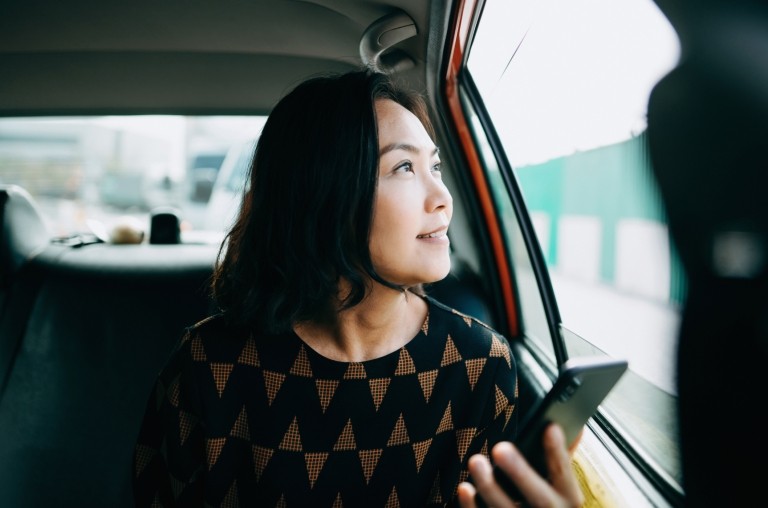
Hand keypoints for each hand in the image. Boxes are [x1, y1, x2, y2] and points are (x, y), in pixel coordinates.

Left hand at [457, 423, 584, 507]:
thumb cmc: (547, 505)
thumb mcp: (561, 487)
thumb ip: (561, 461)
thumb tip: (574, 428)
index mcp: (567, 500)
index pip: (565, 475)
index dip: (558, 453)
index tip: (550, 428)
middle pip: (540, 499)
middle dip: (520, 473)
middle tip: (501, 448)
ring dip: (490, 487)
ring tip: (476, 461)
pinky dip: (472, 507)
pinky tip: (465, 488)